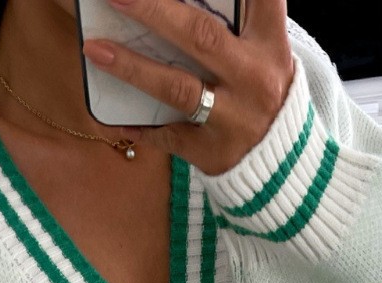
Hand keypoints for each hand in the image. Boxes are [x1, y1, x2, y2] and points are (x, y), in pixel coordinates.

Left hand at [80, 0, 294, 174]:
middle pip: (200, 37)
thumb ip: (242, 23)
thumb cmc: (266, 95)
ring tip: (95, 50)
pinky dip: (140, 127)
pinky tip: (113, 116)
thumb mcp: (268, 55)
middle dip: (154, 12)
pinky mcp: (212, 151)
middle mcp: (253, 79)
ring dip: (133, 67)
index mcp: (270, 46)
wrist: (286, 167)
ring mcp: (232, 118)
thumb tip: (190, 0)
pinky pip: (169, 135)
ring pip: (178, 88)